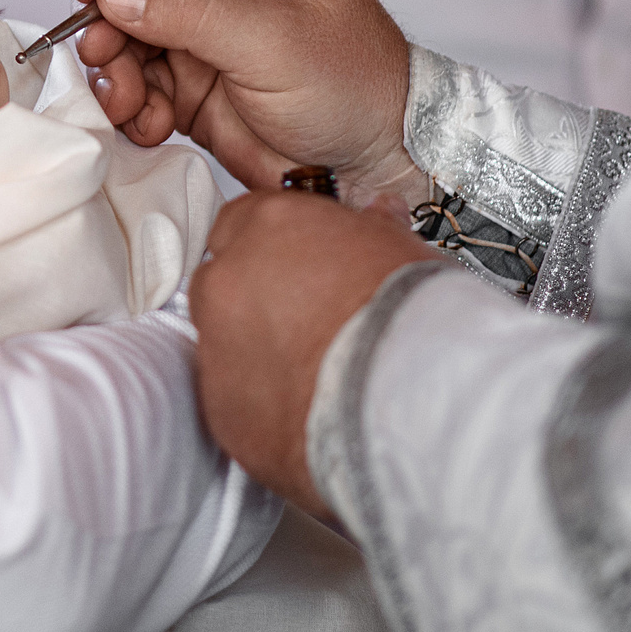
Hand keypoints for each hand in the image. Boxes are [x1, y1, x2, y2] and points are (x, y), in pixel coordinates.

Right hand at [69, 0, 428, 211]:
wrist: (373, 166)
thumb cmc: (354, 88)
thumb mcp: (275, 43)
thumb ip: (192, 12)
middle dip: (110, 17)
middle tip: (103, 56)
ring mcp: (203, 25)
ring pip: (125, 27)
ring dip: (116, 68)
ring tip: (129, 104)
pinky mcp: (189, 76)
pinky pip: (135, 76)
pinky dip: (132, 102)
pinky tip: (152, 125)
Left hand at [189, 193, 439, 517]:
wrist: (411, 400)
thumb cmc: (414, 321)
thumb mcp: (404, 252)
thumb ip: (373, 230)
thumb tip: (379, 217)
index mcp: (269, 226)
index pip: (244, 221)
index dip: (273, 250)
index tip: (297, 271)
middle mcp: (228, 280)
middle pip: (222, 283)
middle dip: (255, 303)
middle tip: (306, 327)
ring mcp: (215, 347)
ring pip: (222, 347)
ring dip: (256, 358)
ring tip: (314, 378)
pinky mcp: (222, 412)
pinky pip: (233, 405)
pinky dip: (261, 409)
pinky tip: (307, 414)